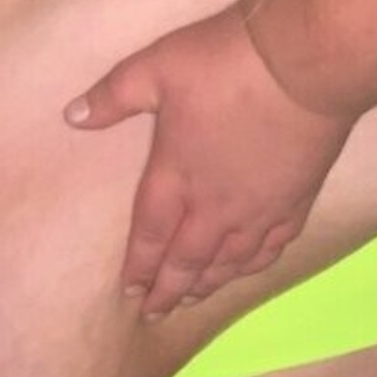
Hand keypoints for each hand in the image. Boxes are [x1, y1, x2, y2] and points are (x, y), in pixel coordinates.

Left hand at [64, 6, 351, 318]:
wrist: (305, 63)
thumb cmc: (225, 63)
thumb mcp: (156, 68)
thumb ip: (113, 95)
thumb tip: (71, 116)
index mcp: (176, 175)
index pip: (150, 233)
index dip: (138, 265)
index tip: (129, 291)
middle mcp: (216, 204)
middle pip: (188, 259)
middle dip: (169, 289)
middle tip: (155, 313)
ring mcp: (260, 207)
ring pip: (230, 261)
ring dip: (209, 283)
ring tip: (194, 298)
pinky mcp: (297, 200)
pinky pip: (273, 247)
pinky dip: (255, 265)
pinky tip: (249, 268)